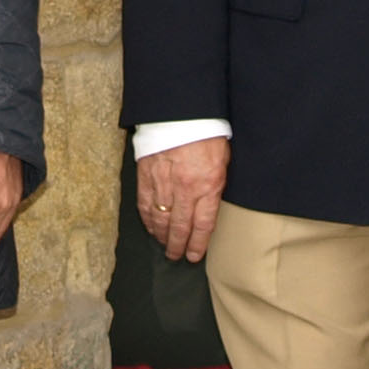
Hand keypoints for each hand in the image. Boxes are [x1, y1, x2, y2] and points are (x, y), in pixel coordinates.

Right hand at [136, 137, 227, 264]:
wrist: (180, 111)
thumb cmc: (206, 133)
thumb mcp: (223, 159)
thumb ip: (216, 185)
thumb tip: (210, 206)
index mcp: (208, 185)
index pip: (202, 225)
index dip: (197, 244)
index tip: (194, 256)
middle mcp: (185, 188)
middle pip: (180, 227)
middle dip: (177, 245)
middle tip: (176, 256)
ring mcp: (163, 183)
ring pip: (160, 219)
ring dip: (162, 236)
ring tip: (164, 246)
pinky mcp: (146, 176)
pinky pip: (146, 205)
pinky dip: (147, 220)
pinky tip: (150, 228)